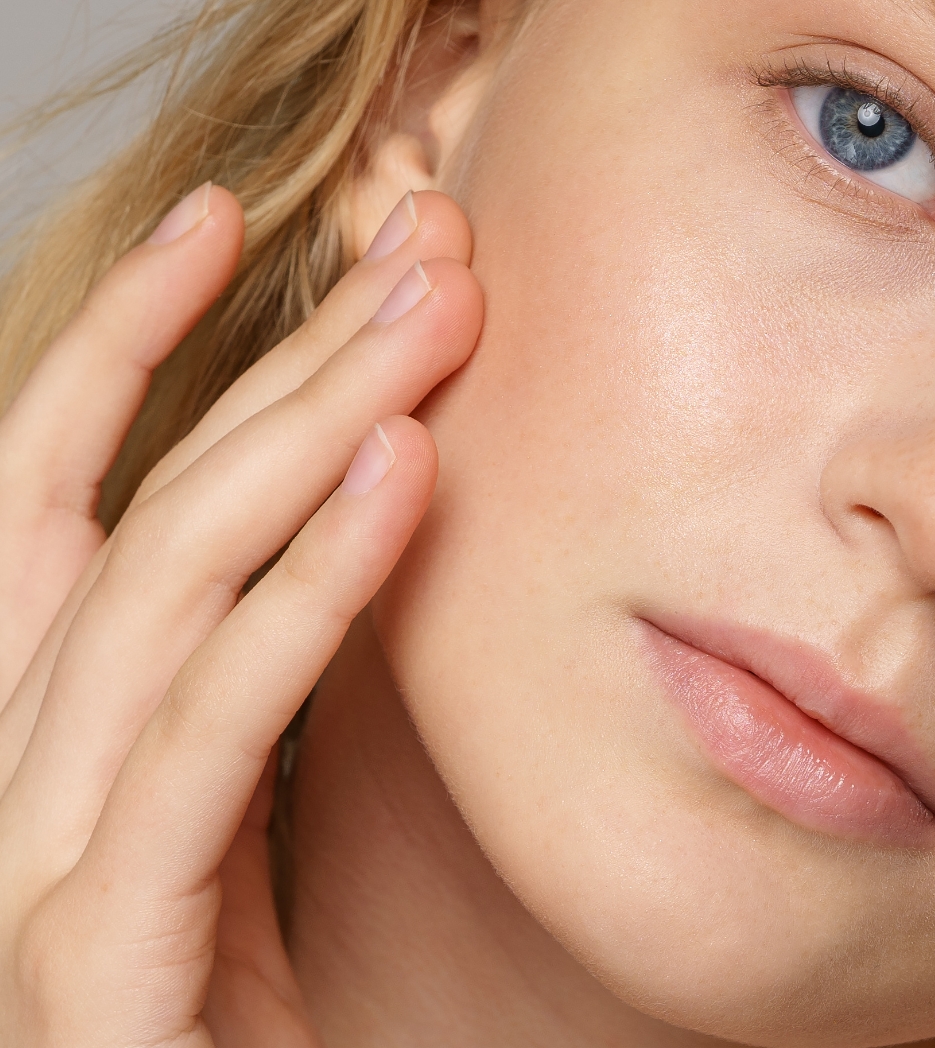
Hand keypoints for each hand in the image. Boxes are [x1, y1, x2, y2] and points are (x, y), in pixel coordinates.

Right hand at [0, 185, 479, 1044]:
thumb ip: (257, 672)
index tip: (225, 222)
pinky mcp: (98, 945)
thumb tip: (355, 505)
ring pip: (172, 577)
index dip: (127, 334)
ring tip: (428, 317)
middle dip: (282, 354)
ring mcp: (39, 855)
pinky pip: (217, 724)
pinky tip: (402, 475)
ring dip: (309, 426)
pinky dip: (309, 590)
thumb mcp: (243, 804)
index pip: (62, 486)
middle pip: (150, 500)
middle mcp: (16, 765)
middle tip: (417, 244)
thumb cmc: (240, 1009)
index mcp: (48, 724)